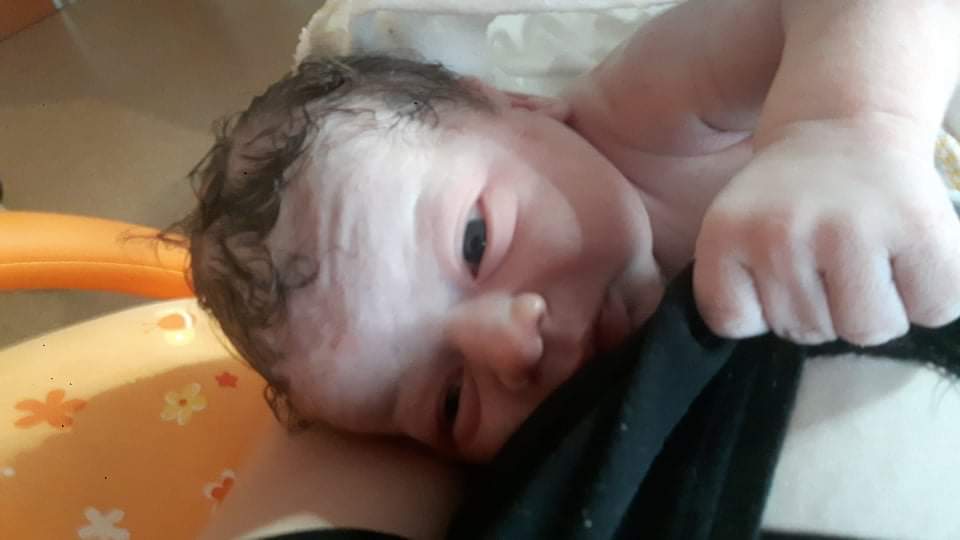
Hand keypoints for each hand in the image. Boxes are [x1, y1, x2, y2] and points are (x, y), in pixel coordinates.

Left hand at [694, 119, 959, 345]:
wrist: (847, 120)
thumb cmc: (791, 192)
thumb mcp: (737, 227)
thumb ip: (735, 285)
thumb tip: (759, 334)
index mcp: (726, 233)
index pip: (734, 323)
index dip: (760, 311)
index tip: (773, 273)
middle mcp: (781, 234)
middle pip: (808, 332)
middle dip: (823, 309)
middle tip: (829, 259)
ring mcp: (849, 231)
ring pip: (868, 331)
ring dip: (876, 309)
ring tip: (869, 263)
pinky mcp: (918, 229)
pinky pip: (933, 310)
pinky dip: (931, 297)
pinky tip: (910, 259)